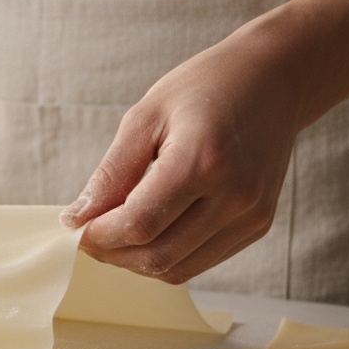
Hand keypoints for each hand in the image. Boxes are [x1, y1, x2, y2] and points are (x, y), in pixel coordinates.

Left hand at [59, 28, 307, 283]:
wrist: (273, 80)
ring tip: (115, 234)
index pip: (140, 223)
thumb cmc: (206, 88)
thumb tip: (77, 218)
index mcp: (204, 162)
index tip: (74, 228)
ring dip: (136, 261)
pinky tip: (149, 232)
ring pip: (178, 268)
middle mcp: (235, 196)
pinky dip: (166, 256)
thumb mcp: (146, 117)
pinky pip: (201, 261)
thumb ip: (111, 173)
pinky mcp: (258, 225)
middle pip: (158, 255)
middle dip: (112, 253)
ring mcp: (251, 215)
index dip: (99, 236)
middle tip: (88, 235)